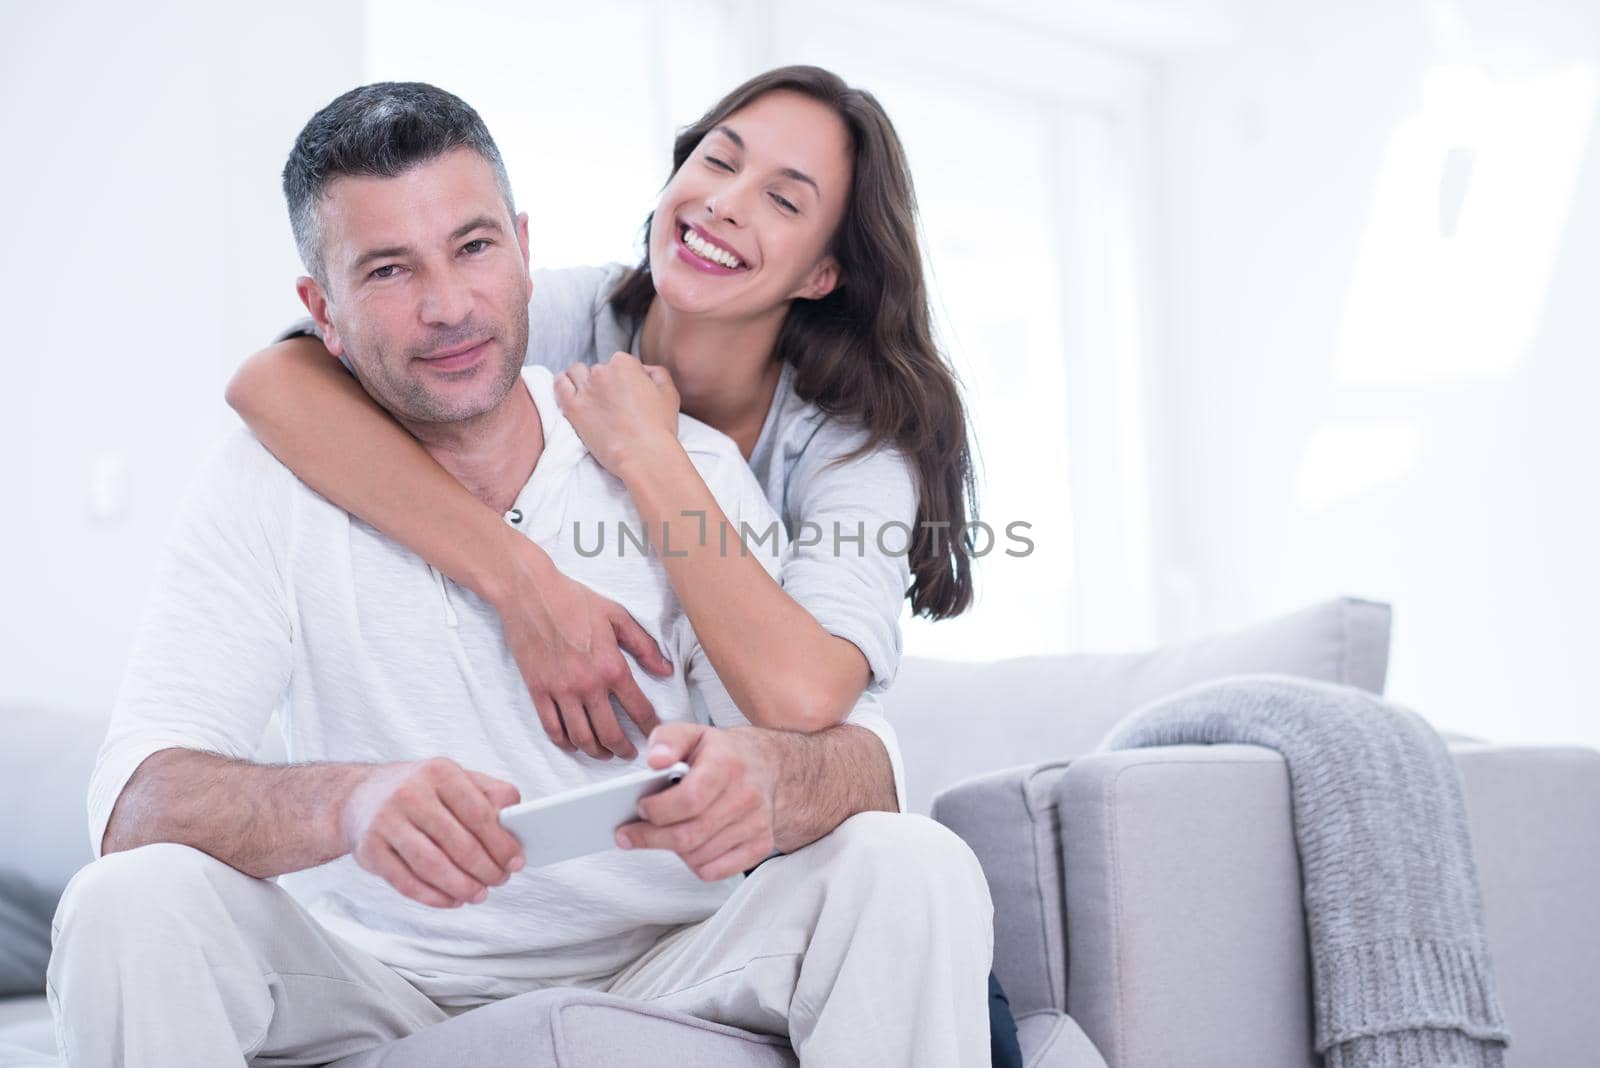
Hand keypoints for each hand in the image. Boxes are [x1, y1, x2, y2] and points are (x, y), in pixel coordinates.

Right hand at [341, 757, 525, 908]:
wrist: (358, 797)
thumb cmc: (418, 790)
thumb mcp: (454, 778)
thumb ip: (489, 792)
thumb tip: (517, 817)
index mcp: (438, 772)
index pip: (479, 813)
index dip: (502, 843)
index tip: (516, 862)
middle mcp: (409, 794)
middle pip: (458, 843)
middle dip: (485, 869)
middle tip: (500, 881)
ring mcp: (386, 822)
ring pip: (432, 866)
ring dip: (462, 887)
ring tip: (479, 894)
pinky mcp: (369, 851)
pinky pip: (406, 882)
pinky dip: (434, 897)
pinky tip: (452, 900)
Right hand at [496, 543, 672, 758]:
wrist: (530, 594)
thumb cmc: (574, 601)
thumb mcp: (617, 616)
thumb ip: (644, 646)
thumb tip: (665, 670)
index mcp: (611, 666)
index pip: (638, 708)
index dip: (650, 726)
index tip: (655, 733)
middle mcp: (587, 685)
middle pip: (609, 732)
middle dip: (624, 749)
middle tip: (630, 753)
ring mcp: (560, 691)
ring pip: (581, 737)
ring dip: (596, 751)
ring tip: (604, 753)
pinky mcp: (538, 691)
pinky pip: (552, 728)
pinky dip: (565, 742)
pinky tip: (574, 743)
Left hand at [553, 353, 679, 475]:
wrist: (643, 455)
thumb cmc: (659, 427)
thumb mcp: (669, 393)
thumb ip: (657, 373)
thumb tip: (644, 370)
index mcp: (624, 364)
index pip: (620, 362)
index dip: (625, 378)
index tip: (628, 394)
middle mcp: (602, 371)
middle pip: (599, 369)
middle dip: (605, 382)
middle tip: (612, 403)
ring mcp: (585, 389)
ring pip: (576, 373)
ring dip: (582, 380)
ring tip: (590, 396)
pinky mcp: (572, 407)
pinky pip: (559, 385)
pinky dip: (563, 384)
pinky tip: (570, 392)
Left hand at [614, 723, 777, 881]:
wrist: (768, 766)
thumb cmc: (723, 753)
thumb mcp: (693, 734)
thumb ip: (668, 740)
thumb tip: (655, 760)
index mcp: (726, 764)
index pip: (689, 799)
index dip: (658, 810)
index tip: (640, 807)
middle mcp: (746, 795)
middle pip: (688, 835)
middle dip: (651, 838)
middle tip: (629, 834)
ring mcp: (756, 823)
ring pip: (698, 857)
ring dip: (672, 850)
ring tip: (663, 833)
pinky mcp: (760, 845)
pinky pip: (715, 871)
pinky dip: (694, 864)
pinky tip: (689, 846)